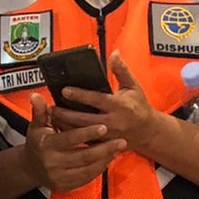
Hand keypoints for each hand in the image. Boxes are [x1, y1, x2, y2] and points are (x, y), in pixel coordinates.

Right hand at [22, 93, 124, 192]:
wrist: (30, 168)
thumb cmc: (37, 141)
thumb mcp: (36, 125)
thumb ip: (39, 111)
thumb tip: (36, 95)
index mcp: (46, 145)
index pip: (69, 139)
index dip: (86, 133)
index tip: (103, 127)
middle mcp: (52, 163)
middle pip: (83, 156)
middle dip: (104, 149)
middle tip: (121, 140)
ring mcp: (59, 177)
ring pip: (88, 169)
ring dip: (105, 159)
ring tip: (118, 148)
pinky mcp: (65, 186)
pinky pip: (86, 178)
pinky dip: (99, 169)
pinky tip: (108, 158)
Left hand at [50, 52, 171, 160]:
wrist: (147, 132)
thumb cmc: (139, 106)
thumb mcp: (133, 86)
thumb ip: (121, 70)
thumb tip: (114, 53)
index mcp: (120, 106)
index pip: (96, 99)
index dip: (79, 95)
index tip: (64, 90)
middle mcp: (113, 122)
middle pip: (84, 119)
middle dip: (65, 113)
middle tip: (51, 107)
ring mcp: (107, 135)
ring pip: (81, 132)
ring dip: (65, 124)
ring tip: (52, 117)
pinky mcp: (103, 145)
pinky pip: (84, 141)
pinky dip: (71, 135)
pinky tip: (60, 128)